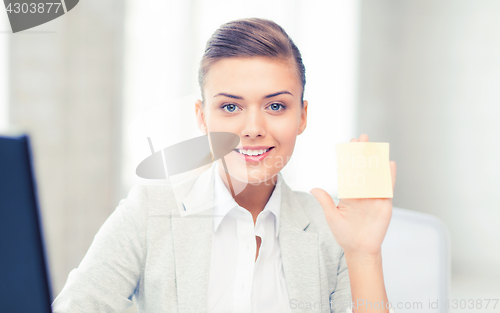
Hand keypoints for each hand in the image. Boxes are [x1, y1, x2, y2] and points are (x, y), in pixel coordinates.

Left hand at [310, 134, 396, 256]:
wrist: (359, 249)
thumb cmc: (344, 234)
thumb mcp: (332, 216)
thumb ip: (325, 201)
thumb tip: (314, 188)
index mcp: (349, 193)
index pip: (349, 171)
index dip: (349, 158)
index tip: (349, 144)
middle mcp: (362, 192)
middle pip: (363, 168)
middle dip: (363, 153)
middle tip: (363, 137)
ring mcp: (374, 197)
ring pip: (375, 174)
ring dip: (376, 160)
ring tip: (376, 145)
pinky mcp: (384, 203)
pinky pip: (387, 187)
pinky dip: (389, 176)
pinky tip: (390, 163)